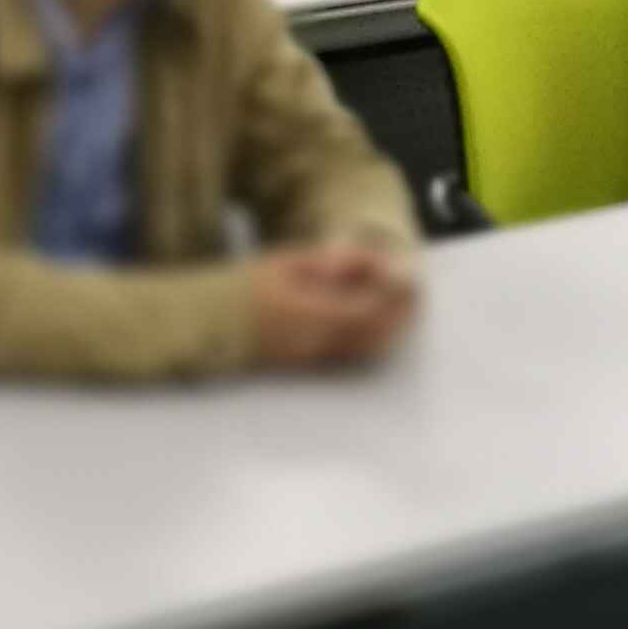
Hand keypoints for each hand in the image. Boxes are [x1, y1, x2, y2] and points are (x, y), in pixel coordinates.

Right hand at [245, 242, 420, 367]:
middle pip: (370, 335)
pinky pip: (349, 357)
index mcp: (305, 307)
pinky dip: (370, 342)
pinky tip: (379, 328)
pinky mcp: (307, 367)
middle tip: (415, 300)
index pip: (364, 309)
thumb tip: (370, 263)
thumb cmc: (248, 283)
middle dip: (398, 318)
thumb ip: (328, 263)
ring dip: (389, 332)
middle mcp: (310, 338)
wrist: (212, 323)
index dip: (392, 299)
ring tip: (404, 312)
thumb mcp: (286, 261)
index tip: (409, 283)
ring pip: (364, 350)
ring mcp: (309, 357)